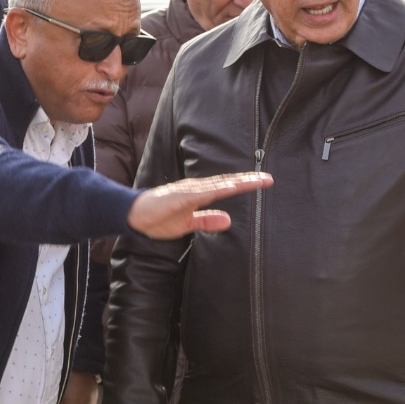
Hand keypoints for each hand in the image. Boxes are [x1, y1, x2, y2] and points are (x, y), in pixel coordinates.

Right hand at [127, 172, 272, 239]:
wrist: (135, 218)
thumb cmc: (159, 218)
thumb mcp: (188, 224)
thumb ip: (207, 220)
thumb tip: (229, 220)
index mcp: (200, 194)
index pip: (227, 188)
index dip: (246, 185)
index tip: (265, 183)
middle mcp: (197, 188)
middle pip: (227, 183)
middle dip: (248, 181)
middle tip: (269, 179)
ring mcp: (188, 191)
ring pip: (217, 185)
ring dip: (236, 182)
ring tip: (254, 181)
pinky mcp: (180, 196)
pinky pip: (201, 192)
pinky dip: (216, 189)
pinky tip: (229, 187)